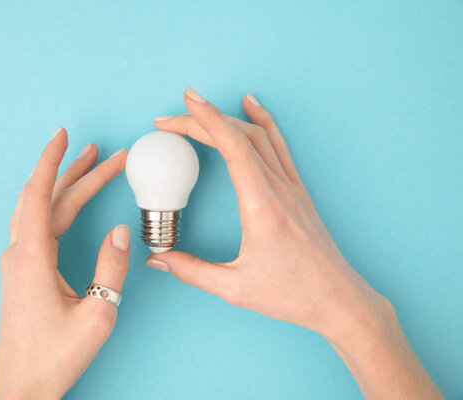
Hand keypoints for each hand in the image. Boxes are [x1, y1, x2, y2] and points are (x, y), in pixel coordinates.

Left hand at [0, 127, 128, 399]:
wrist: (23, 386)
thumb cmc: (56, 356)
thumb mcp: (98, 313)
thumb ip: (111, 268)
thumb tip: (119, 231)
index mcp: (32, 258)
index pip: (39, 194)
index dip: (53, 161)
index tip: (64, 135)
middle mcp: (19, 254)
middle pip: (47, 199)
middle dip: (77, 172)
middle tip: (107, 154)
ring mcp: (18, 262)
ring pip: (40, 210)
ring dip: (64, 186)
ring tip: (90, 167)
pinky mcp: (21, 272)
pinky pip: (36, 225)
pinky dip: (55, 205)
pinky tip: (68, 203)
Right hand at [146, 88, 442, 398]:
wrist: (338, 298)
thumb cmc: (293, 294)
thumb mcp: (235, 288)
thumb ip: (192, 271)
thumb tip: (158, 260)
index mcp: (263, 207)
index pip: (234, 148)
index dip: (207, 121)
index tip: (186, 102)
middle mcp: (280, 189)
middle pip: (241, 136)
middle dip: (204, 119)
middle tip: (171, 117)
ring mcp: (292, 187)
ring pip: (261, 136)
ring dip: (228, 117)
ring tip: (200, 106)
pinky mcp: (298, 191)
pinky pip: (279, 145)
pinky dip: (262, 122)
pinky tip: (251, 108)